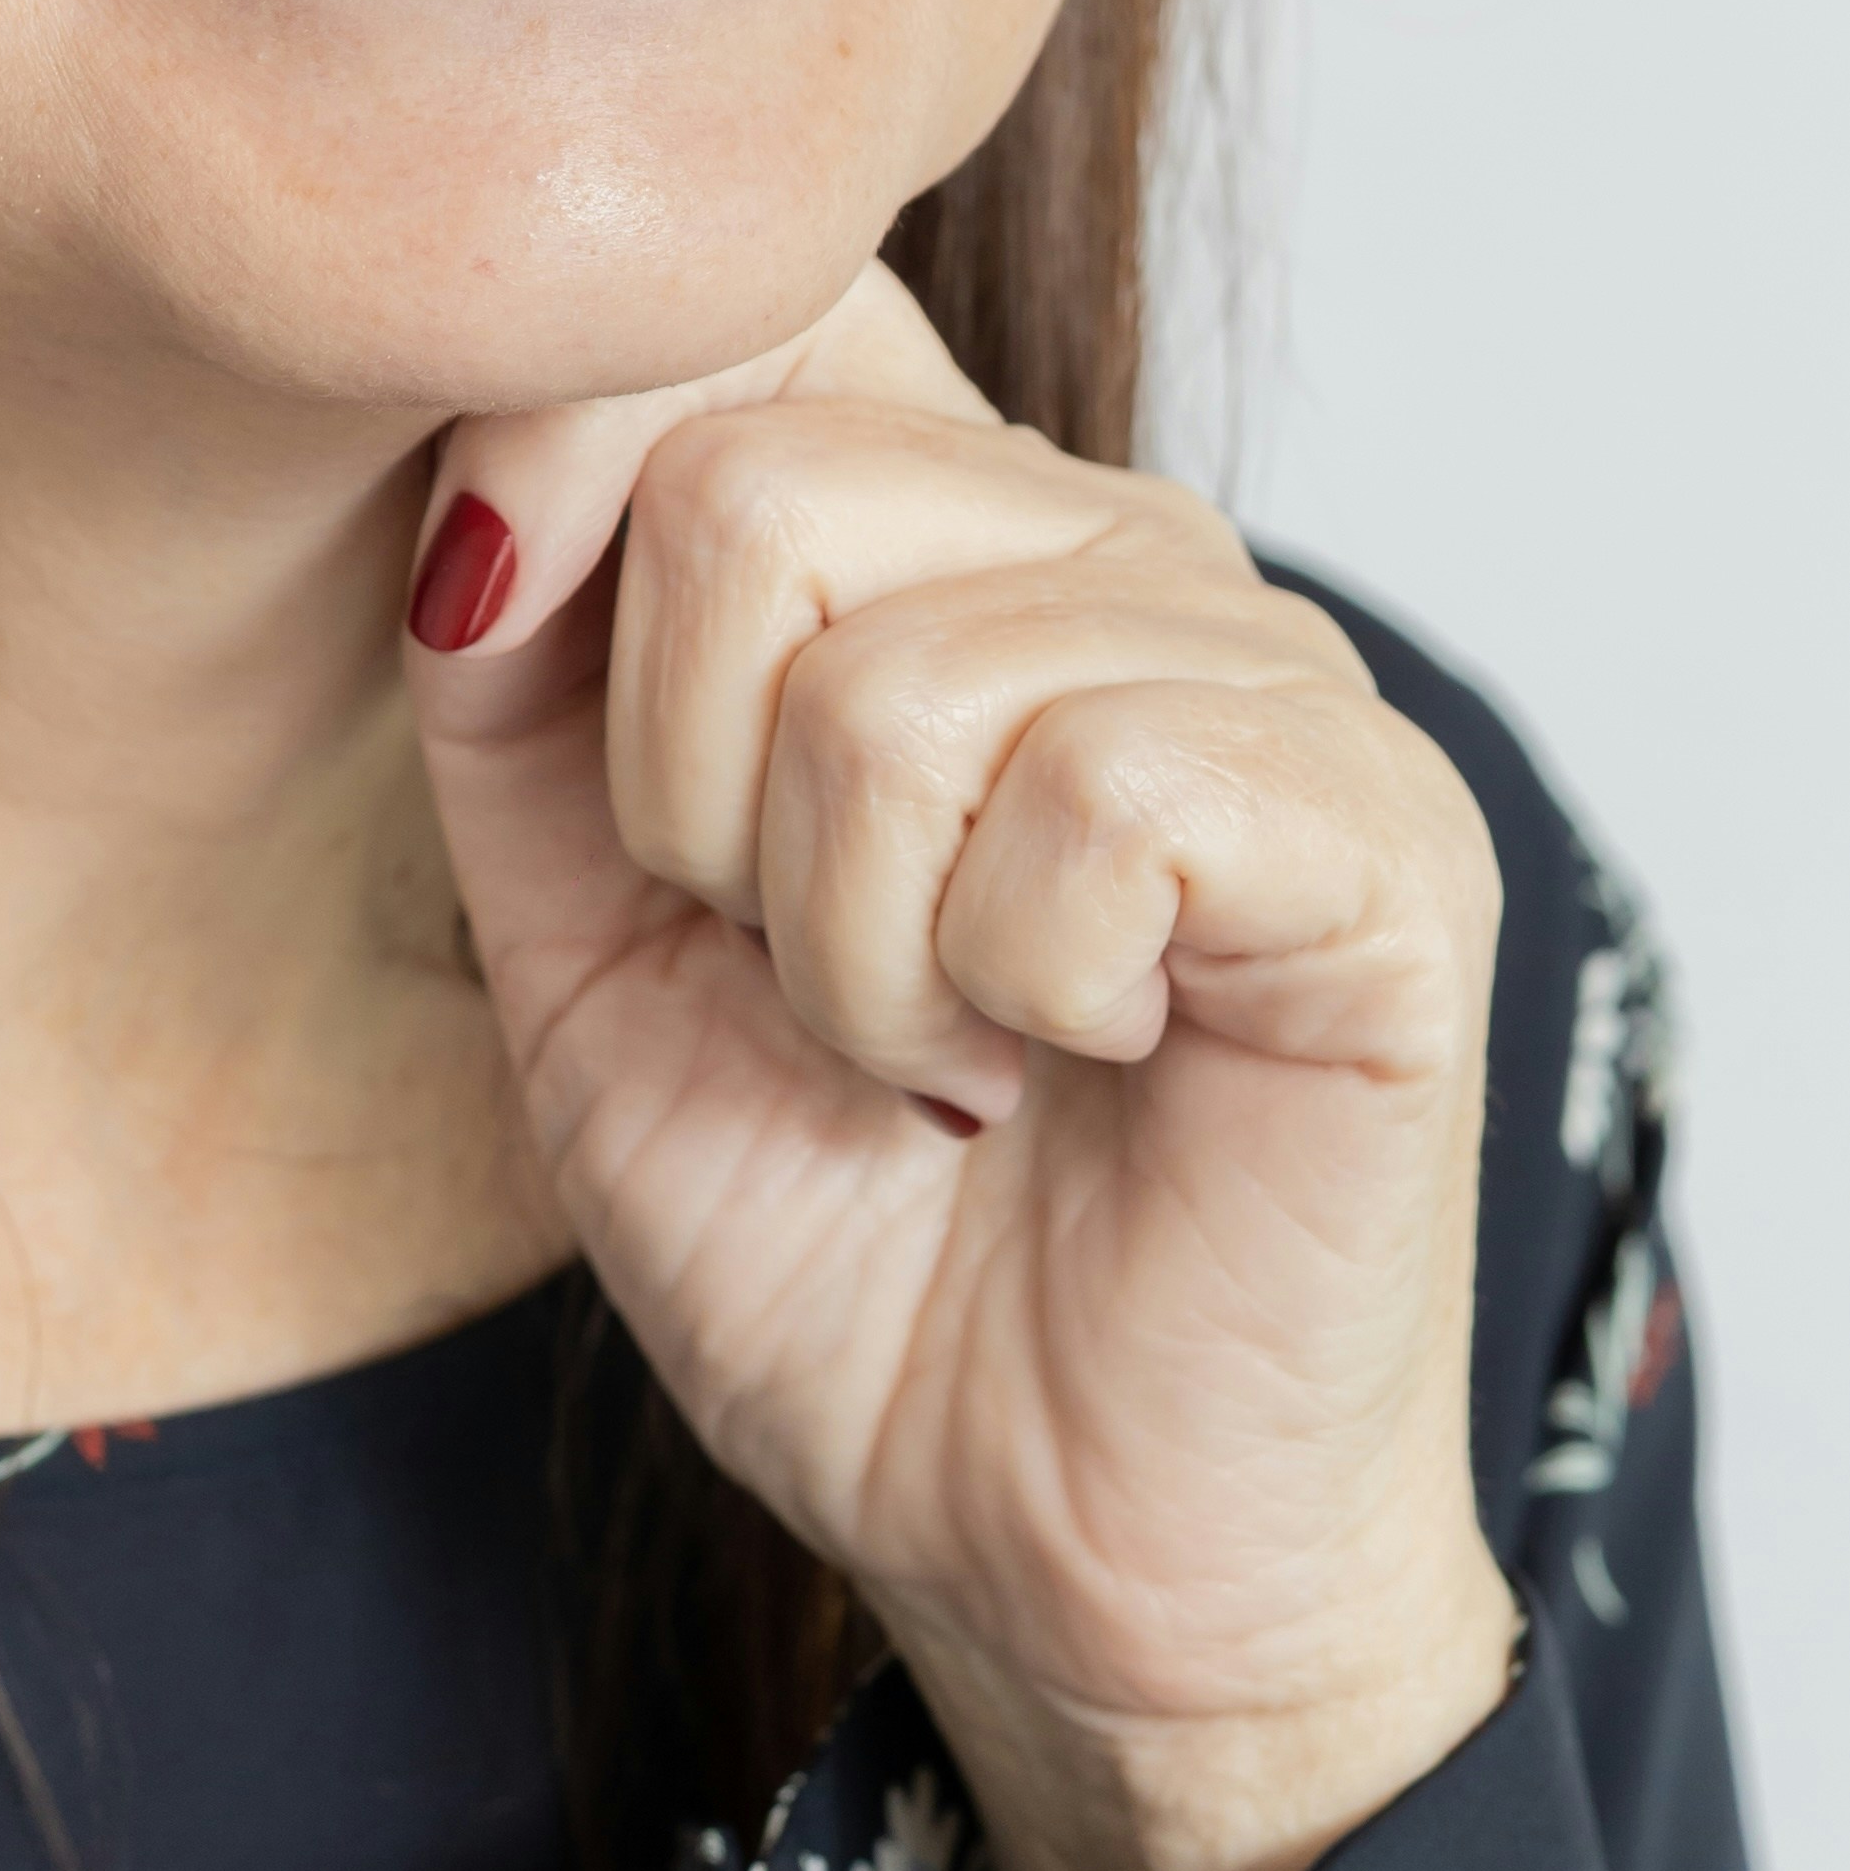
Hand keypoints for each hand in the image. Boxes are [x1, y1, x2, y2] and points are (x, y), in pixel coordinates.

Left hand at [405, 264, 1516, 1870]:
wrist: (1038, 1542)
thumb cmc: (834, 1234)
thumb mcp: (578, 932)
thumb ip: (513, 678)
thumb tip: (486, 458)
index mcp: (938, 524)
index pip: (713, 327)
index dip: (570, 528)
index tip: (623, 806)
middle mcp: (1112, 541)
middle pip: (746, 499)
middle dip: (699, 820)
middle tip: (829, 990)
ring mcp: (1270, 665)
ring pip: (894, 688)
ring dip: (857, 959)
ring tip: (958, 1057)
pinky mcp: (1384, 827)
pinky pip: (1094, 801)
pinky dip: (1021, 992)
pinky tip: (1096, 1060)